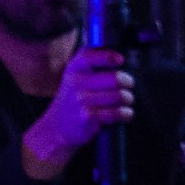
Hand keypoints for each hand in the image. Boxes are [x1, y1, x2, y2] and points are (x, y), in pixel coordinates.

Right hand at [21, 49, 133, 178]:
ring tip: (127, 101)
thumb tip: (119, 56)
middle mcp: (76, 83)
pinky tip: (125, 114)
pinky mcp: (87, 117)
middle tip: (129, 86)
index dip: (108, 56)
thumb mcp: (75, 75)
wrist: (56, 129)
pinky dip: (126, 114)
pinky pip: (116, 113)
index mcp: (74, 68)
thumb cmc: (73, 98)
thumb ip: (93, 62)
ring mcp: (81, 101)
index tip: (120, 61)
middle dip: (128, 82)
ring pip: (119, 96)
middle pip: (115, 78)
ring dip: (128, 99)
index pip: (89, 56)